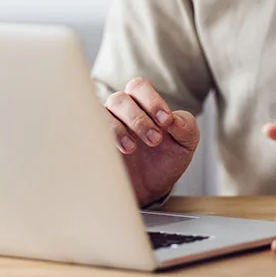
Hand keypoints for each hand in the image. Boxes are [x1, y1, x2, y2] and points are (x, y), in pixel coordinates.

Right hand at [104, 77, 198, 206]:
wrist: (151, 189)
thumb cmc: (166, 159)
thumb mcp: (185, 143)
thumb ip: (186, 126)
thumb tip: (176, 120)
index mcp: (142, 103)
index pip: (139, 87)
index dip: (152, 100)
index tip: (166, 121)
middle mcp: (120, 111)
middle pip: (120, 99)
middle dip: (139, 119)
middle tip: (155, 140)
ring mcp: (105, 127)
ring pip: (102, 113)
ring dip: (120, 129)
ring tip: (133, 148)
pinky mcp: (94, 145)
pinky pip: (89, 133)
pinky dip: (104, 139)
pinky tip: (119, 152)